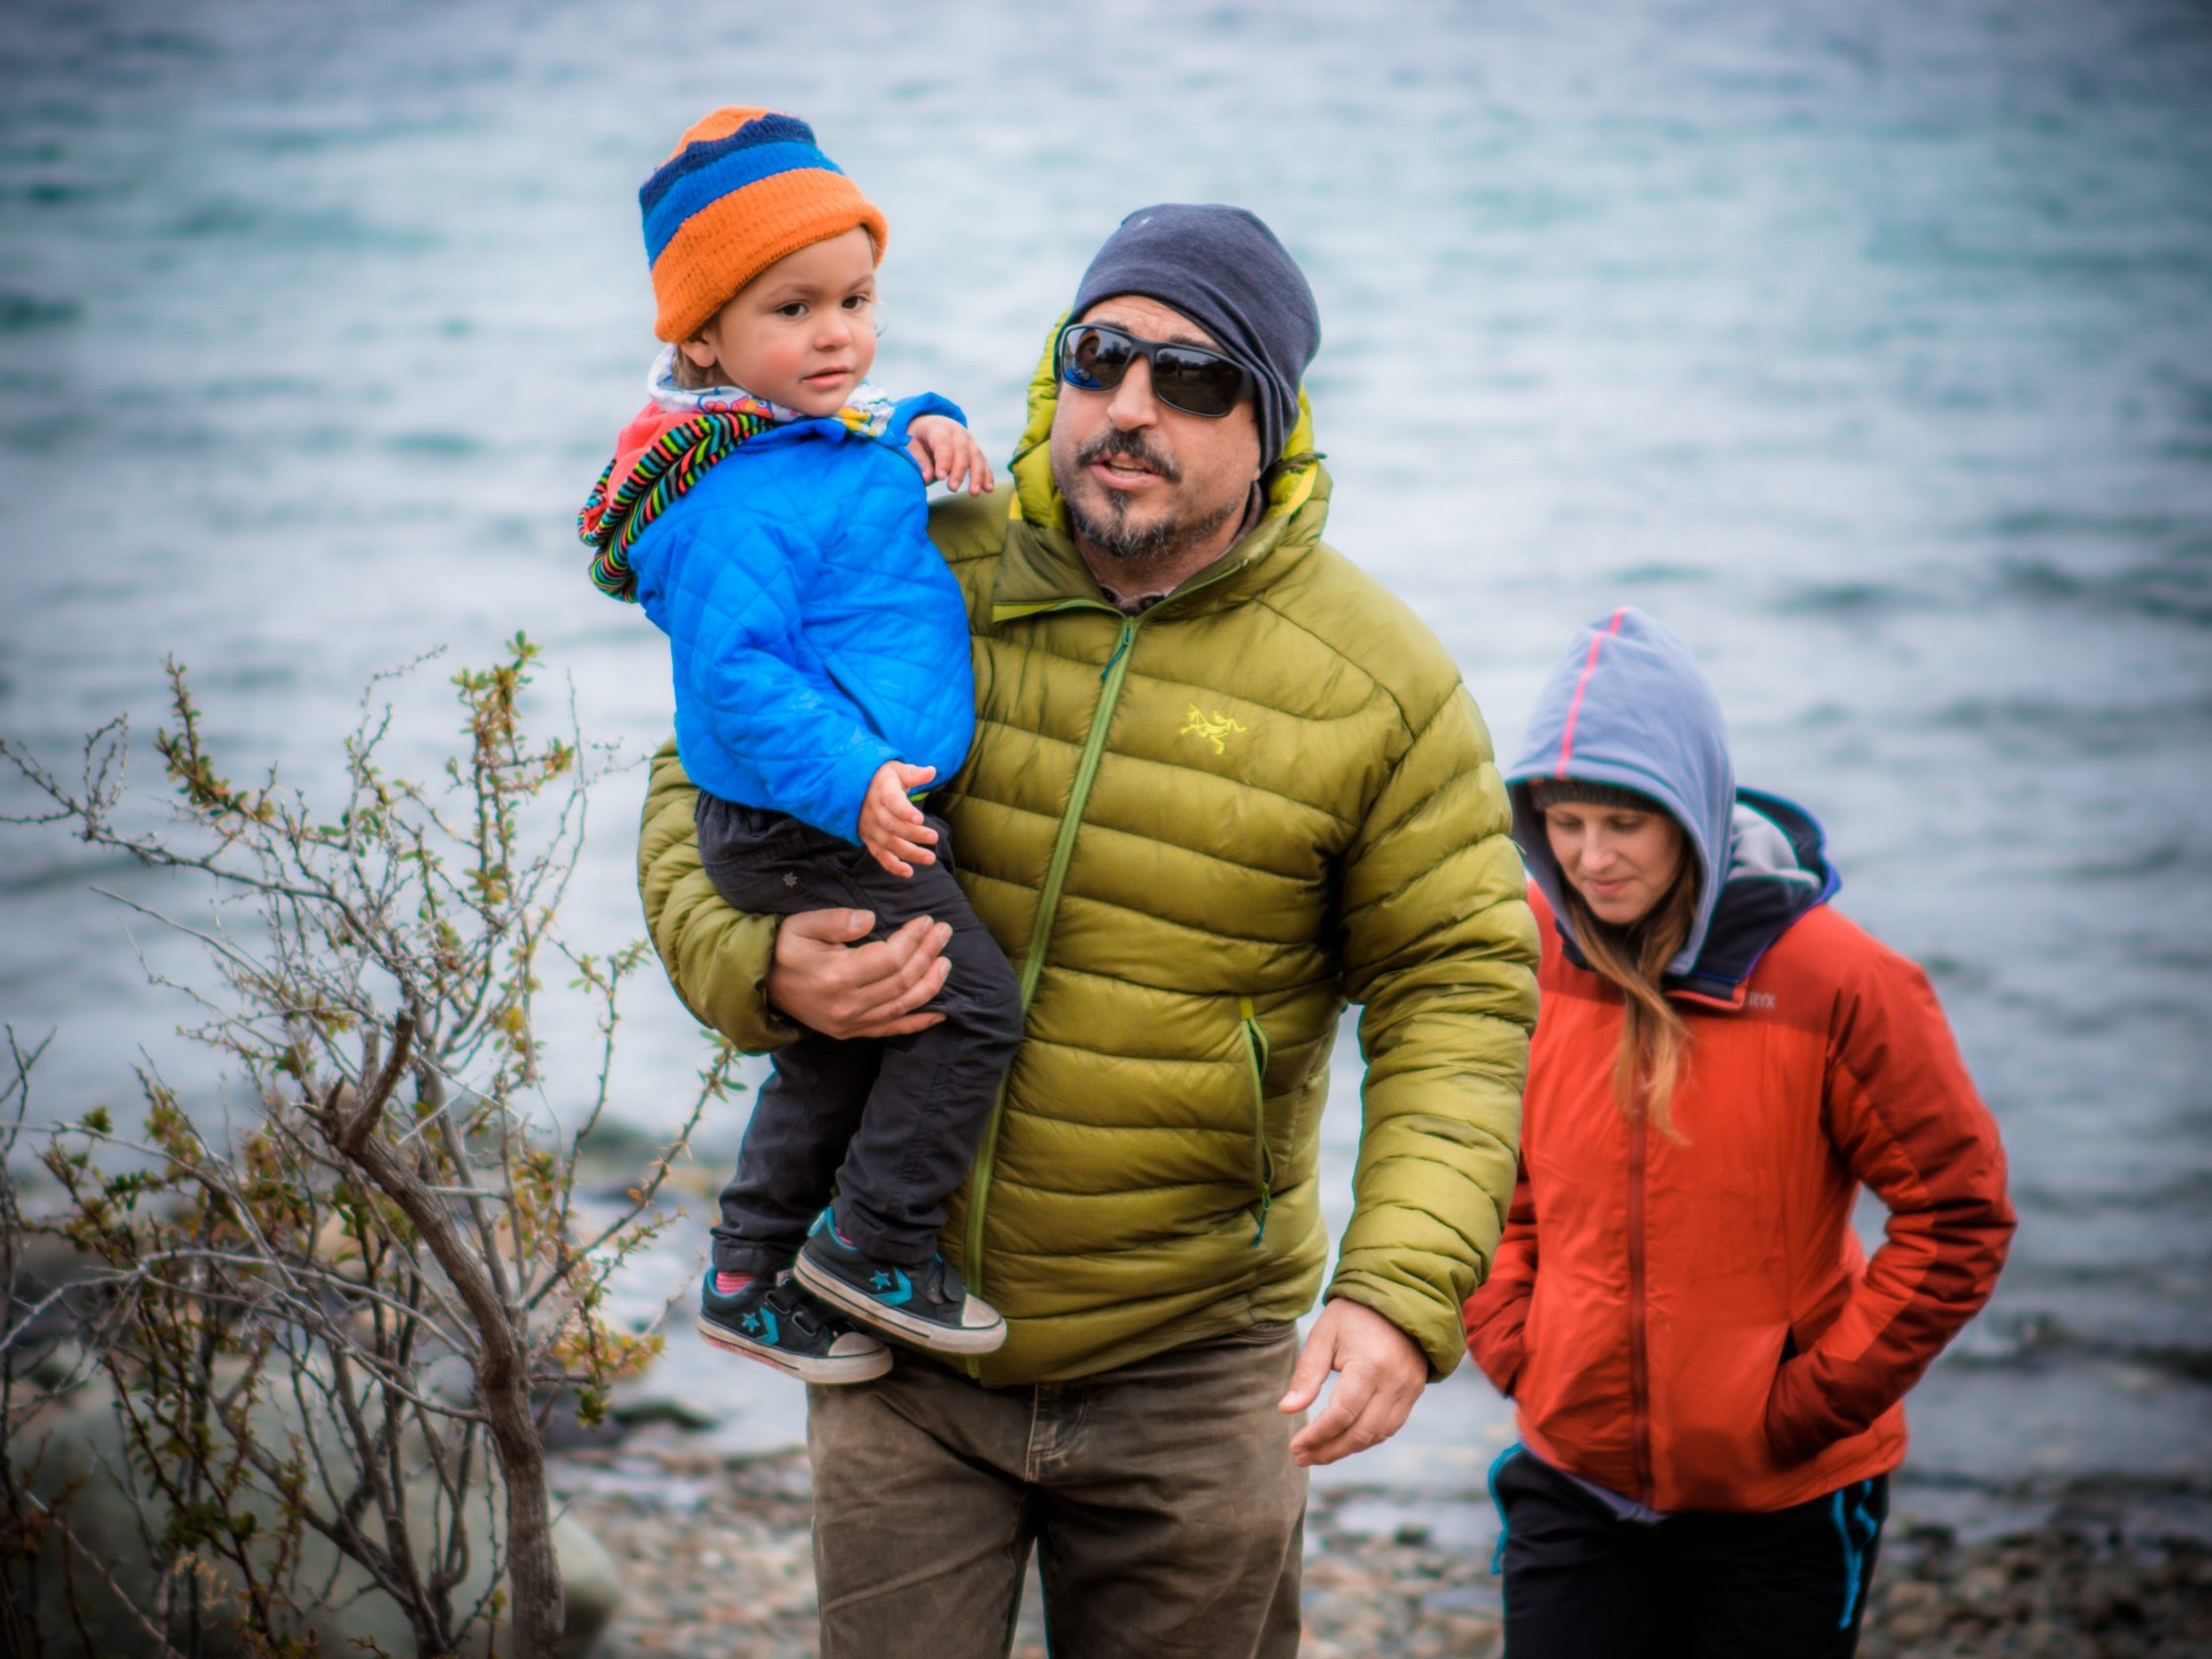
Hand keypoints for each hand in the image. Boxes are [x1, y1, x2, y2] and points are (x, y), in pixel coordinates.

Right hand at [766, 908, 951, 1039]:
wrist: (762, 985)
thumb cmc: (785, 949)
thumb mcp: (802, 924)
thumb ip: (836, 921)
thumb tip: (869, 919)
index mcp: (837, 976)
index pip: (891, 958)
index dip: (914, 939)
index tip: (927, 921)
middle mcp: (848, 1005)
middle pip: (902, 980)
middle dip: (928, 954)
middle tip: (944, 932)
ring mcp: (850, 1023)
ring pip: (903, 1005)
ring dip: (930, 984)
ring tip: (946, 962)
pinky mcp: (851, 1033)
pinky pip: (892, 1030)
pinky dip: (919, 1022)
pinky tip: (941, 1011)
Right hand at [858, 761, 938, 876]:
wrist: (856, 787)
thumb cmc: (884, 778)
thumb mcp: (898, 770)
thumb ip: (914, 773)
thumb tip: (932, 771)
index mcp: (882, 790)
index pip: (892, 801)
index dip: (904, 810)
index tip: (920, 818)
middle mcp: (873, 810)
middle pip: (892, 825)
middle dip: (913, 833)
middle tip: (934, 838)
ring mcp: (869, 826)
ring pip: (888, 842)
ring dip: (909, 852)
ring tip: (930, 858)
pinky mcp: (868, 838)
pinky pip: (879, 854)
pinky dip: (892, 865)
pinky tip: (908, 872)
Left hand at [906, 415, 994, 494]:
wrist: (931, 424)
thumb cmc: (918, 437)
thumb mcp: (910, 444)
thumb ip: (919, 459)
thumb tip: (927, 478)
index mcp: (939, 428)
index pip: (944, 444)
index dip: (944, 460)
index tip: (940, 477)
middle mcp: (957, 433)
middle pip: (962, 451)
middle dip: (959, 471)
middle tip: (952, 488)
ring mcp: (969, 441)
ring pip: (977, 457)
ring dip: (977, 475)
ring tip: (974, 493)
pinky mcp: (976, 451)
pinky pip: (983, 463)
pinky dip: (987, 476)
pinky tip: (988, 489)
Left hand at [1279, 1299, 1428, 1467]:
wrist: (1400, 1296)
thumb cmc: (1354, 1315)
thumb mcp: (1325, 1335)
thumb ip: (1307, 1374)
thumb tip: (1286, 1410)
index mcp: (1370, 1365)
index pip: (1341, 1415)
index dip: (1316, 1436)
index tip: (1294, 1447)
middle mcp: (1394, 1382)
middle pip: (1359, 1433)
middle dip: (1328, 1450)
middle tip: (1301, 1457)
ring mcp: (1408, 1389)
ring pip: (1376, 1435)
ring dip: (1346, 1450)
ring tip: (1317, 1453)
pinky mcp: (1414, 1392)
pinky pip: (1390, 1427)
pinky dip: (1365, 1438)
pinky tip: (1343, 1439)